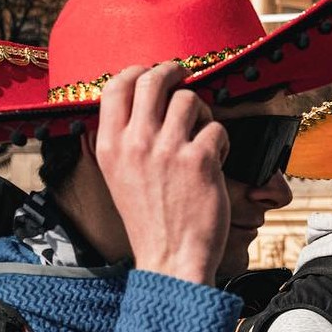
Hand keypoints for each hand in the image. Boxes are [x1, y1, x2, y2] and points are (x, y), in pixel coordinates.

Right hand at [94, 64, 229, 286]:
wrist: (170, 260)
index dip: (136, 71)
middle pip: (152, 80)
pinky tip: (216, 162)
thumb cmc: (149, 219)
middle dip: (172, 72)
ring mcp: (167, 150)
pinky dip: (222, 142)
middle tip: (185, 77)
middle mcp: (134, 143)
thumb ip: (125, 138)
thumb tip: (142, 100)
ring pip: (189, 100)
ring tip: (202, 138)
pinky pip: (217, 128)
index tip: (152, 72)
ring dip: (202, 113)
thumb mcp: (119, 176)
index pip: (114, 86)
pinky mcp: (199, 160)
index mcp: (109, 146)